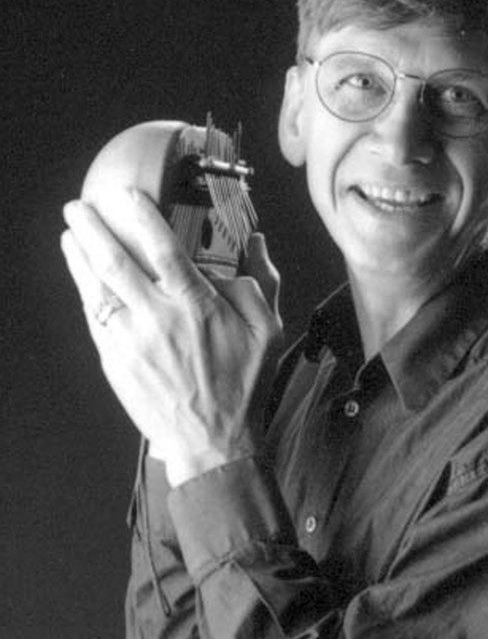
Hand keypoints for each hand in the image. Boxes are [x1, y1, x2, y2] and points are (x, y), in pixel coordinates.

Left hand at [61, 187, 282, 485]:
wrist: (213, 443)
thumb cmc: (242, 387)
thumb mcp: (268, 332)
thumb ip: (261, 282)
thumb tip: (256, 243)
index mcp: (195, 306)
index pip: (163, 249)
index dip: (142, 217)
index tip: (127, 196)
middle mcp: (157, 319)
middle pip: (115, 263)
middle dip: (92, 230)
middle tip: (78, 208)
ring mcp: (131, 341)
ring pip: (96, 289)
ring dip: (78, 258)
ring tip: (69, 236)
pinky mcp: (116, 362)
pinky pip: (94, 319)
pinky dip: (85, 294)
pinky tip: (81, 278)